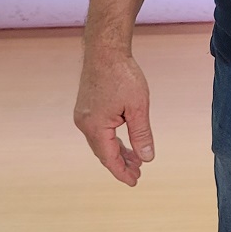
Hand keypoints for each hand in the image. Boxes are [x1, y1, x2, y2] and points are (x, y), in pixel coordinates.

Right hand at [74, 44, 154, 186]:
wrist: (105, 50)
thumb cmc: (122, 75)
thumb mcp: (138, 107)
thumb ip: (141, 135)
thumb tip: (147, 158)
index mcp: (95, 126)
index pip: (109, 158)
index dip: (122, 172)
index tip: (134, 182)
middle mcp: (84, 123)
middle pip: (103, 152)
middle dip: (121, 164)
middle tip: (138, 174)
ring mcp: (83, 115)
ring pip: (101, 142)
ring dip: (117, 152)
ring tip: (135, 160)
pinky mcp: (86, 108)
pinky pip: (98, 132)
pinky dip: (111, 139)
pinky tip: (124, 142)